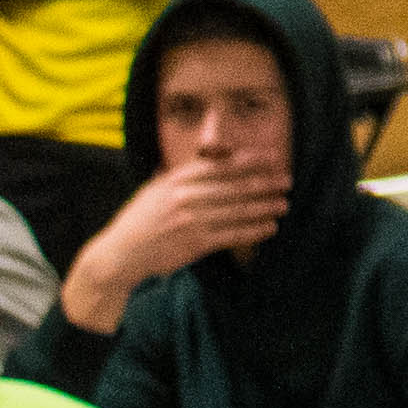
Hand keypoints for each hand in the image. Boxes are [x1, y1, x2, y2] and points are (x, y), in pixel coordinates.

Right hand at [60, 161, 289, 327]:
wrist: (121, 254)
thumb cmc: (139, 219)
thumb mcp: (155, 188)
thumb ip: (180, 171)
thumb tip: (202, 153)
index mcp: (176, 179)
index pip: (220, 166)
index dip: (248, 160)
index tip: (271, 157)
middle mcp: (185, 197)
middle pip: (233, 187)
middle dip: (264, 183)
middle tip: (286, 180)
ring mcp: (191, 221)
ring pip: (236, 211)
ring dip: (264, 206)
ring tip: (284, 203)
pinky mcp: (195, 244)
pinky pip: (231, 235)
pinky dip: (253, 231)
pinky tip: (269, 227)